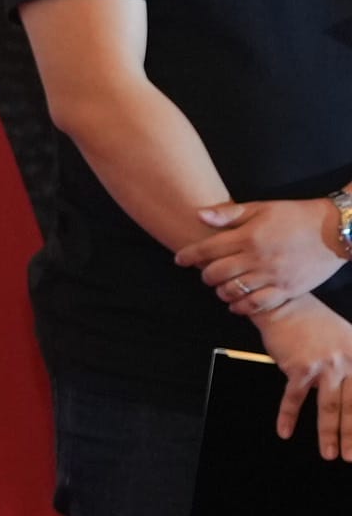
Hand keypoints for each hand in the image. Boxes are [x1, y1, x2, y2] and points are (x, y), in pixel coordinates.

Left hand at [187, 193, 351, 322]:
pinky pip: (257, 305)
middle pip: (217, 274)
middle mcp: (257, 259)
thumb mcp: (262, 208)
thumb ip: (229, 214)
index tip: (180, 260)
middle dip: (205, 275)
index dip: (189, 256)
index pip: (207, 250)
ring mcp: (272, 277)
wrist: (335, 231)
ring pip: (233, 292)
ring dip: (221, 292)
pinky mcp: (287, 290)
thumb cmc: (296, 216)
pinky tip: (236, 304)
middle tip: (205, 274)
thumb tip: (199, 215)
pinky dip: (241, 307)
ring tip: (221, 287)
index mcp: (248, 237)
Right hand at [268, 298, 351, 464]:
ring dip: (328, 433)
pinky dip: (288, 415)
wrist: (284, 305)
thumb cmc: (314, 324)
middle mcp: (347, 360)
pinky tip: (284, 431)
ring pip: (329, 406)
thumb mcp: (348, 339)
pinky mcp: (299, 367)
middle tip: (351, 456)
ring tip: (329, 454)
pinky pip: (294, 397)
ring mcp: (324, 364)